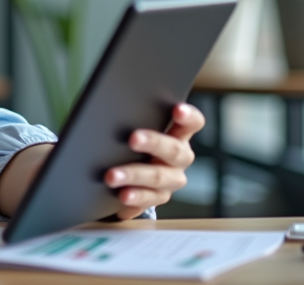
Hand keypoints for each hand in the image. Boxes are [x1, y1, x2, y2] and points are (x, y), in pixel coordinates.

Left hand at [106, 102, 203, 218]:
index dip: (188, 116)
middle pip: (173, 150)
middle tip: (133, 139)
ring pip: (157, 177)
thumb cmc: (135, 140)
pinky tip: (121, 196)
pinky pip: (148, 200)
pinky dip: (134, 198)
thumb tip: (110, 104)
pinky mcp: (157, 198)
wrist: (131, 174)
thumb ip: (135, 117)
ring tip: (112, 175)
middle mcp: (180, 159)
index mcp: (179, 135)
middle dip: (153, 143)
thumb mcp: (139, 126)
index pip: (193, 123)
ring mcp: (171, 180)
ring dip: (134, 175)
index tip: (177, 110)